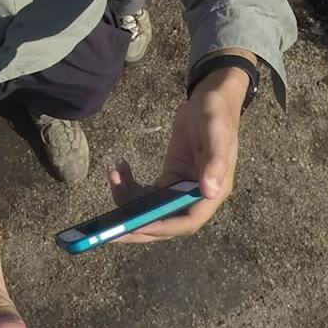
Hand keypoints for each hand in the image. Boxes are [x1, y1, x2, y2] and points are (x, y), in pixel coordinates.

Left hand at [105, 65, 247, 242]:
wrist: (211, 98)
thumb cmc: (216, 113)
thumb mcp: (216, 132)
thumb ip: (215, 161)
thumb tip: (209, 191)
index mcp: (213, 191)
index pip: (186, 221)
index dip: (161, 226)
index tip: (135, 225)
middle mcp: (198, 195)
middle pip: (166, 221)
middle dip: (138, 226)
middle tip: (110, 229)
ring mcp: (183, 188)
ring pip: (153, 208)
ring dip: (130, 199)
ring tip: (114, 174)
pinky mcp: (171, 178)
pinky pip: (149, 193)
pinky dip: (132, 186)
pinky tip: (120, 169)